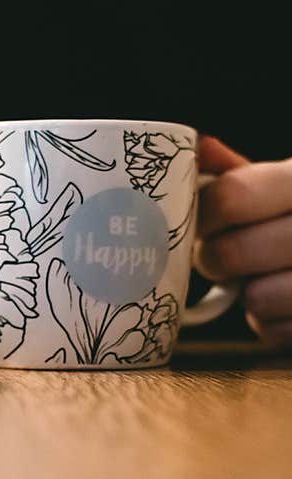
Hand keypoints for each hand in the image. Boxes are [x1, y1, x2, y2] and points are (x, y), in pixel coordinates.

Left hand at [194, 135, 291, 346]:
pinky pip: (274, 331)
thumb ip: (242, 173)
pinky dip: (270, 322)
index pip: (231, 196)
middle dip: (214, 259)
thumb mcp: (287, 184)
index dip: (203, 215)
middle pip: (230, 254)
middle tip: (221, 256)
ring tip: (261, 277)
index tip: (201, 222)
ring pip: (256, 298)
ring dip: (247, 293)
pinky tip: (284, 302)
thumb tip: (195, 147)